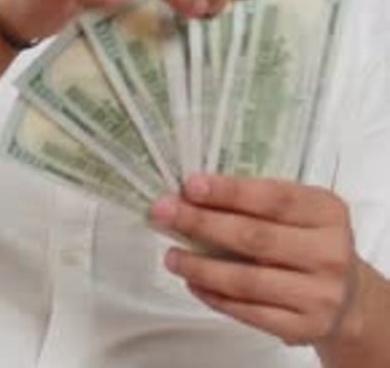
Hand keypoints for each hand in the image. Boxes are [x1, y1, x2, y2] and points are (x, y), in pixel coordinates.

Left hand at [150, 173, 358, 347]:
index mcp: (327, 212)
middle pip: (254, 237)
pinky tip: (194, 283)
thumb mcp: (301, 211)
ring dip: (201, 267)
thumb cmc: (311, 241)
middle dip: (202, 222)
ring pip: (247, 280)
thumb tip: (194, 194)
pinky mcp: (304, 327)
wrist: (348, 298)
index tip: (191, 185)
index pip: (273, 198)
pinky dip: (215, 297)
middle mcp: (329, 252)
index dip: (230, 191)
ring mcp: (319, 294)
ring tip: (172, 256)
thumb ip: (259, 201)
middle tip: (164, 212)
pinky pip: (249, 312)